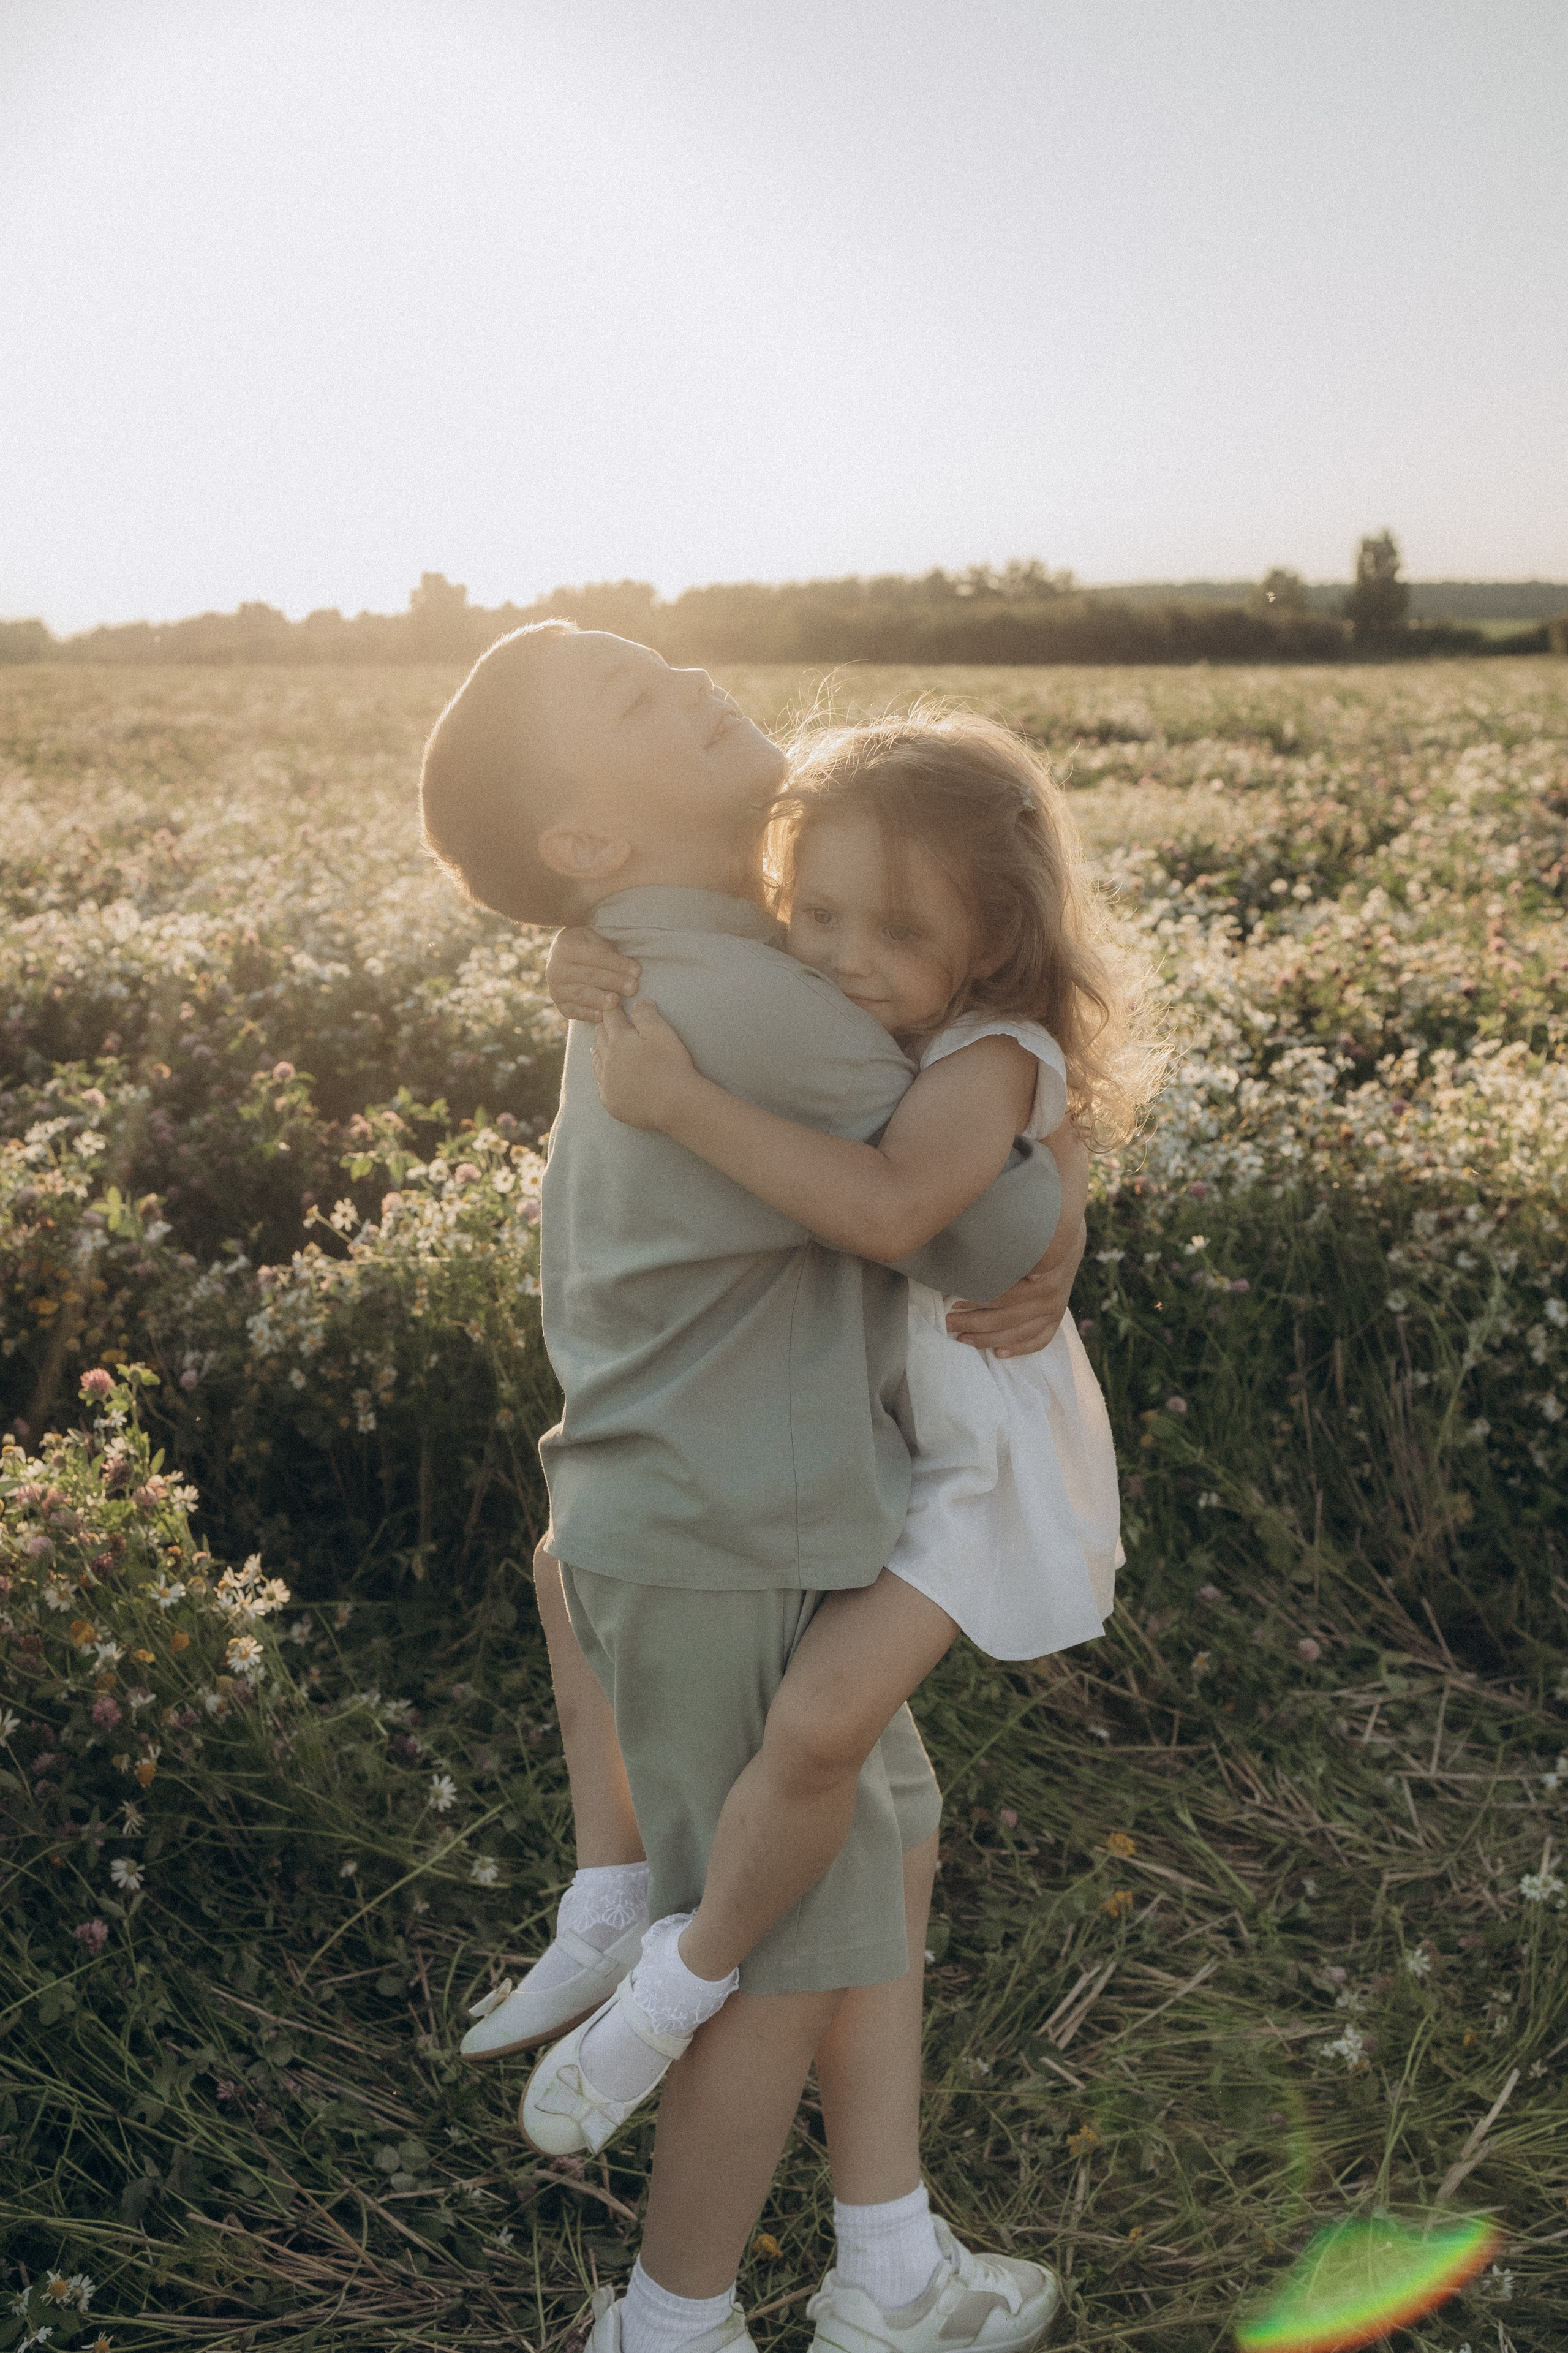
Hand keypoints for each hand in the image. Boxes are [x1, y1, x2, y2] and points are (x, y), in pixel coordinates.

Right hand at [546, 925, 641, 1021]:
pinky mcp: (560, 1005)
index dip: (617, 964)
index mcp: (566, 945)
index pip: (595, 955)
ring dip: (600, 999)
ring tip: (616, 1001)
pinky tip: (603, 1016)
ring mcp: (555, 988)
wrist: (567, 961)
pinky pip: (574, 1011)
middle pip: (589, 975)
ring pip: (580, 994)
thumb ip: (610, 949)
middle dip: (613, 981)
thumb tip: (634, 970)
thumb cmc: (590, 947)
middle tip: (632, 988)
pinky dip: (588, 1014)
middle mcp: (556, 968)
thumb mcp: (597, 938)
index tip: (637, 971)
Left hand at [589, 998, 698, 1129]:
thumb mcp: (661, 1032)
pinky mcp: (611, 1102)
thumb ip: (647, 1014)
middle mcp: (607, 1060)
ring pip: (596, 1061)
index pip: (610, 1016)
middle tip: (605, 1021)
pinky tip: (606, 1077)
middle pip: (599, 1037)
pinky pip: (601, 1085)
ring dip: (598, 1051)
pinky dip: (602, 1077)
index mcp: (619, 1040)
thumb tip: (639, 1002)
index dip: (612, 1007)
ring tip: (597, 1047)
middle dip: (603, 1027)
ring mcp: (607, 1083)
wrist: (675, 1104)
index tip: (613, 1001)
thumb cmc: (671, 1065)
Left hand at [945, 1213, 1085, 1356]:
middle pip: (1006, 1318)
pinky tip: (998, 1353)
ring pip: (1019, 1333)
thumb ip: (1013, 1246)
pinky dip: (1020, 1348)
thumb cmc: (1037, 1231)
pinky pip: (1040, 1340)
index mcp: (1042, 1276)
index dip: (975, 1300)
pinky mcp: (1057, 1318)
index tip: (951, 1300)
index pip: (1003, 1296)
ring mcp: (1055, 1310)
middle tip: (947, 1321)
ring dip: (988, 1338)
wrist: (1067, 1235)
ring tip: (961, 1338)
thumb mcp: (1026, 1232)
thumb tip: (991, 1262)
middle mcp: (1051, 1297)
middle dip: (973, 1322)